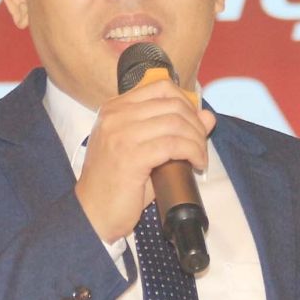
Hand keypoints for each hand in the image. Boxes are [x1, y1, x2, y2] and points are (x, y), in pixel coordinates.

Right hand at [74, 78, 216, 244]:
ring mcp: (121, 135)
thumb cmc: (117, 183)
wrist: (92, 212)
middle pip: (172, 104)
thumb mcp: (144, 149)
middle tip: (201, 145)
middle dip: (196, 124)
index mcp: (115, 109)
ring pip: (176, 123)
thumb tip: (207, 115)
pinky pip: (173, 145)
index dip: (187, 103)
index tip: (195, 124)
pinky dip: (192, 153)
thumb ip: (172, 130)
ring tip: (199, 157)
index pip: (161, 87)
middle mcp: (116, 116)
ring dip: (197, 140)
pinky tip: (196, 164)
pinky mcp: (130, 156)